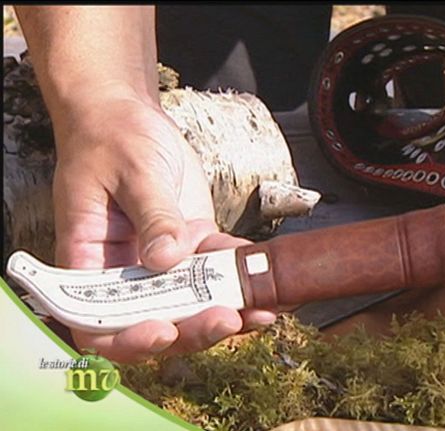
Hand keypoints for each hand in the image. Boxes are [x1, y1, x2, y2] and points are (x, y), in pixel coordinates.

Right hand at [53, 91, 274, 362]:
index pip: (99, 324)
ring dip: (230, 310)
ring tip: (264, 308)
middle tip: (229, 319)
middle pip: (157, 321)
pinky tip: (268, 275)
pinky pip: (219, 269)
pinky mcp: (192, 244)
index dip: (128, 340)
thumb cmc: (112, 140)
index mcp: (90, 262)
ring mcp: (162, 262)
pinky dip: (244, 276)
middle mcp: (126, 272)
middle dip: (194, 329)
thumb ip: (152, 215)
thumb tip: (166, 259)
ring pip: (194, 303)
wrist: (129, 117)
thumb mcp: (131, 173)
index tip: (163, 331)